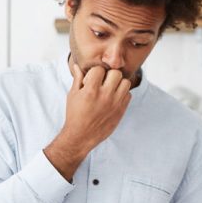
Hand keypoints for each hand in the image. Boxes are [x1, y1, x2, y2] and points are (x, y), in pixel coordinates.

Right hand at [44, 61, 131, 180]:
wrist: (82, 136)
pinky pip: (128, 95)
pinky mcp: (121, 111)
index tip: (92, 79)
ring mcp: (115, 103)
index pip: (100, 69)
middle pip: (116, 73)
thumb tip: (78, 66)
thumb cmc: (75, 114)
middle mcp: (105, 96)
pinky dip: (122, 94)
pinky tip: (113, 98)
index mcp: (90, 90)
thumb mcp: (73, 95)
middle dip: (109, 75)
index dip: (95, 72)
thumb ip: (78, 79)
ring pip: (126, 82)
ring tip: (110, 88)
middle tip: (103, 82)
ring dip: (118, 83)